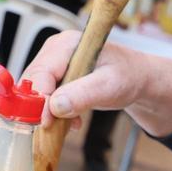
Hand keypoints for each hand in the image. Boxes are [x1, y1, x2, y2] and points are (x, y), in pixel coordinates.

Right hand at [22, 33, 171, 137]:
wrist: (137, 79)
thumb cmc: (128, 76)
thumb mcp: (110, 86)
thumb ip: (83, 95)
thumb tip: (55, 106)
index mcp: (68, 44)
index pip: (42, 72)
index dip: (39, 99)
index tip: (44, 122)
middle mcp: (56, 50)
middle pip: (33, 81)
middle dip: (41, 106)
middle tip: (54, 127)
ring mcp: (54, 62)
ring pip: (36, 90)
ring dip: (49, 111)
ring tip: (72, 122)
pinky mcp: (56, 75)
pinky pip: (44, 95)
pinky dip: (55, 111)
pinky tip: (73, 119)